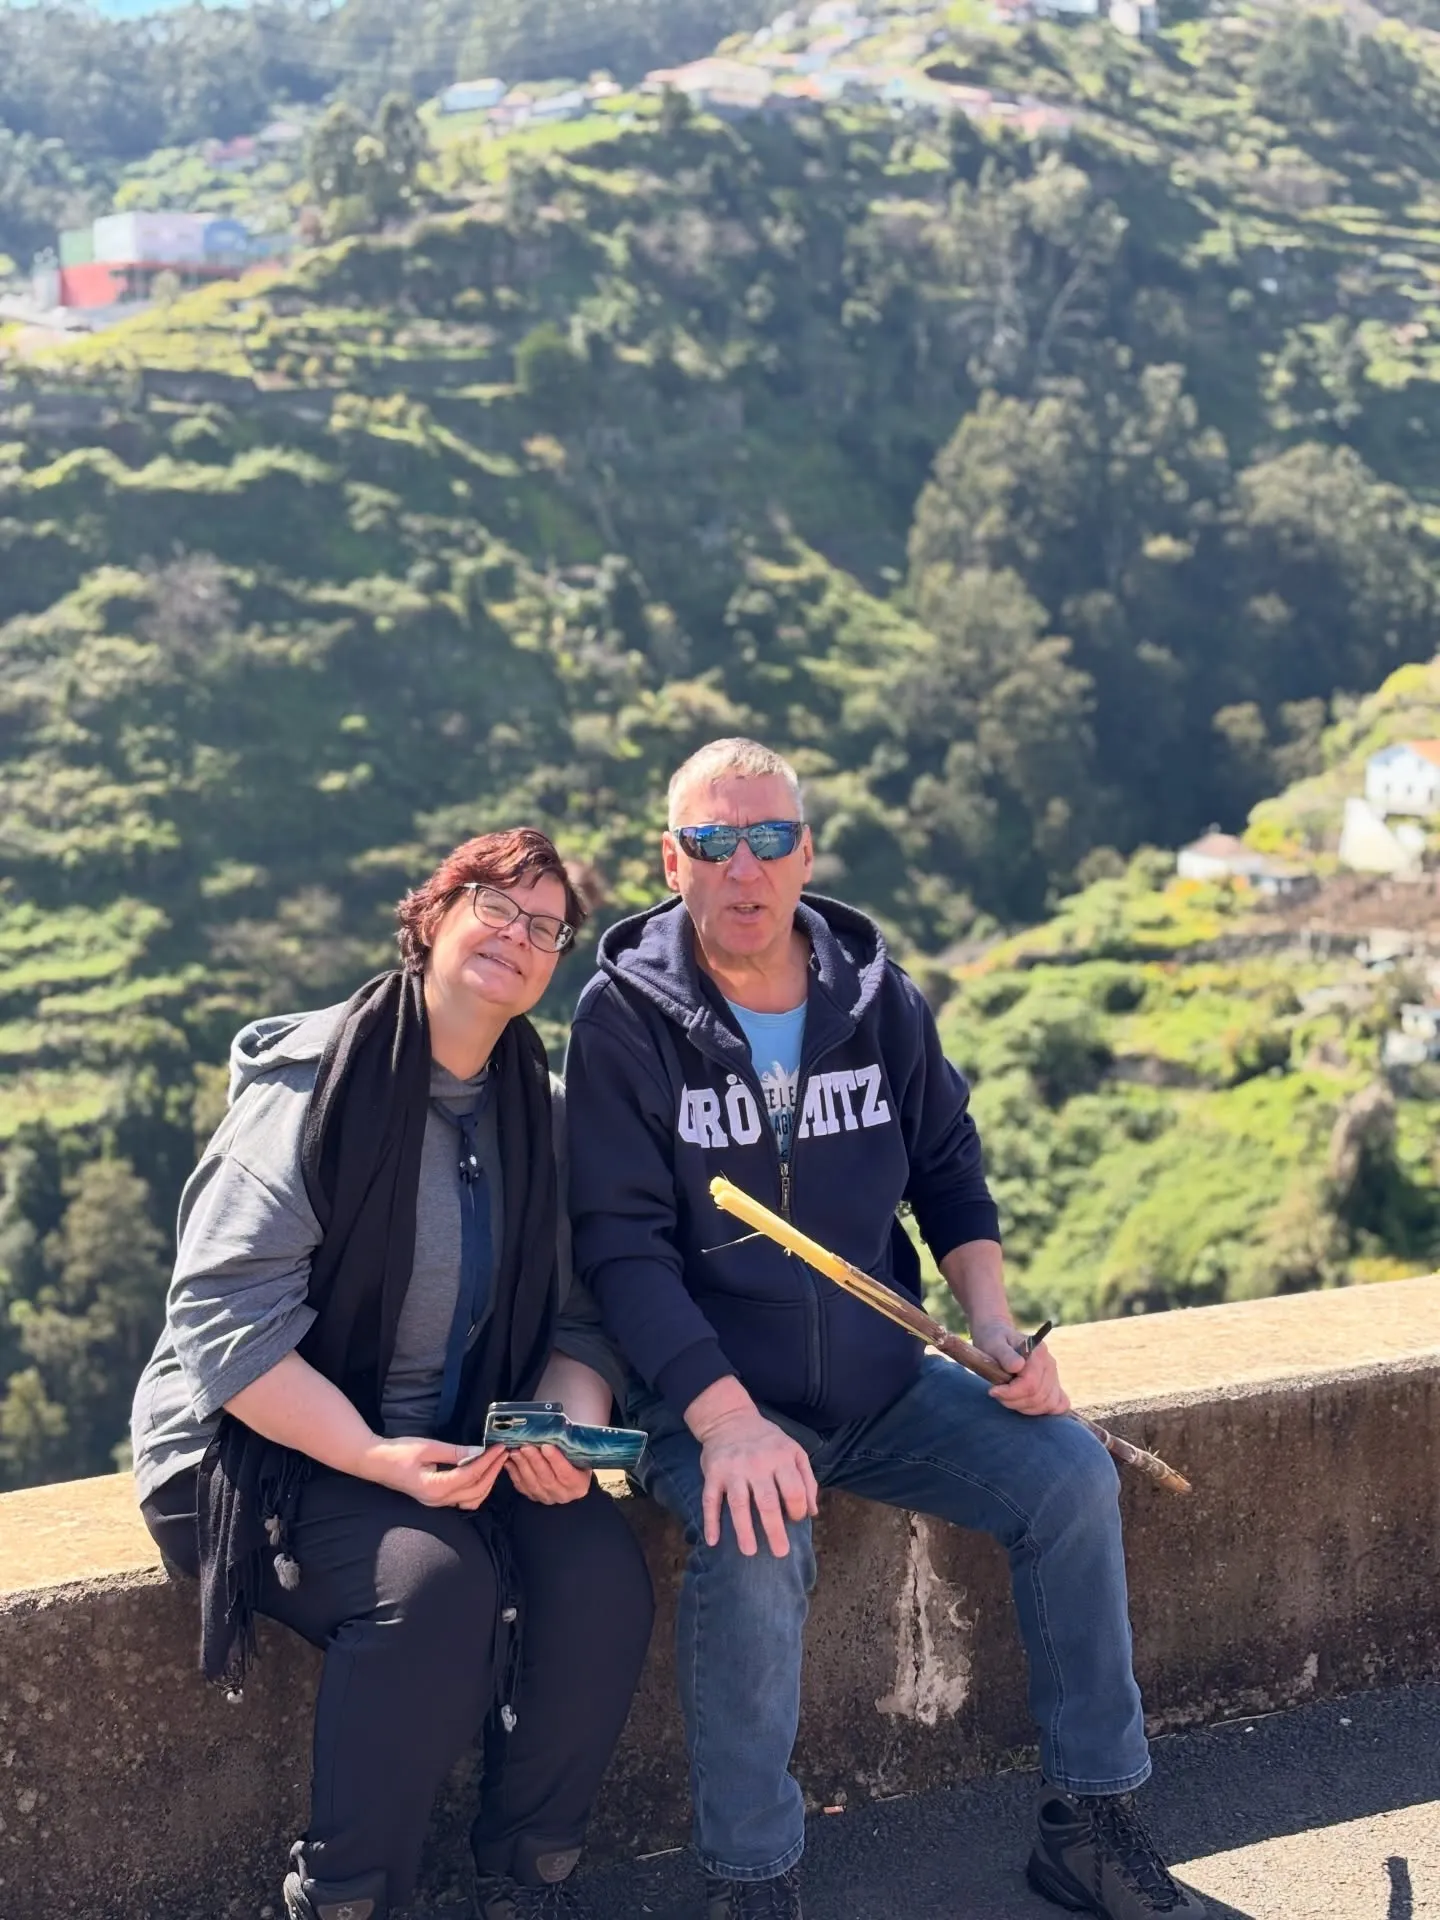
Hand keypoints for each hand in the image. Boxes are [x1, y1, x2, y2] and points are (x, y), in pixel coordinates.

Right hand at [359, 1436, 508, 1509]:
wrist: (376, 1462)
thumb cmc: (398, 1452)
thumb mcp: (428, 1447)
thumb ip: (454, 1452)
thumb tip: (479, 1450)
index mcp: (435, 1488)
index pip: (470, 1476)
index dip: (488, 1461)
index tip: (500, 1447)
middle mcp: (438, 1500)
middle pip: (476, 1491)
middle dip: (493, 1471)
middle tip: (503, 1453)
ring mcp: (437, 1502)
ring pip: (472, 1499)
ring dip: (487, 1481)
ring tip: (495, 1462)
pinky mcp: (437, 1498)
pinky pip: (463, 1498)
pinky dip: (477, 1486)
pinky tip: (481, 1471)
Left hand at [504, 1442, 592, 1505]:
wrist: (571, 1478)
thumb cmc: (576, 1461)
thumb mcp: (579, 1456)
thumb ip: (570, 1449)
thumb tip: (557, 1433)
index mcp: (578, 1485)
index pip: (566, 1474)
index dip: (556, 1460)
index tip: (546, 1446)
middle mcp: (562, 1494)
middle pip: (547, 1479)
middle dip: (534, 1461)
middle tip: (526, 1446)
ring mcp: (546, 1497)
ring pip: (532, 1483)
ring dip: (522, 1466)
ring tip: (515, 1451)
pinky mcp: (533, 1496)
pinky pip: (522, 1486)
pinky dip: (514, 1473)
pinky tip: (509, 1460)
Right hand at [694, 1406, 818, 1557]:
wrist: (730, 1418)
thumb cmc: (768, 1440)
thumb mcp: (794, 1451)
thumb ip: (807, 1479)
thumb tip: (812, 1513)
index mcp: (781, 1458)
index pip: (793, 1491)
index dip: (797, 1510)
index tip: (794, 1520)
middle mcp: (756, 1463)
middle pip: (767, 1501)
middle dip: (775, 1530)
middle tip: (781, 1553)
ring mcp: (733, 1469)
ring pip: (738, 1503)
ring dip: (743, 1529)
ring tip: (749, 1552)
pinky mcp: (713, 1473)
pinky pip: (710, 1499)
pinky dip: (710, 1520)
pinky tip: (713, 1540)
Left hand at [973, 1321, 1070, 1418]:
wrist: (999, 1338)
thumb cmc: (995, 1341)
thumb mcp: (994, 1343)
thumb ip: (1005, 1354)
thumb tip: (1017, 1366)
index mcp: (1038, 1352)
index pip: (1030, 1383)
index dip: (1011, 1393)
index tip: (993, 1390)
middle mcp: (1050, 1363)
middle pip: (1038, 1396)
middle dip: (1014, 1401)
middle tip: (997, 1393)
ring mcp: (1054, 1375)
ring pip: (1048, 1404)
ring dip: (1024, 1407)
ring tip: (1007, 1397)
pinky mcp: (1054, 1385)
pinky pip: (1060, 1404)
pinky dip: (1045, 1409)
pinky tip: (1028, 1405)